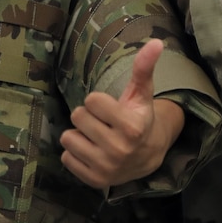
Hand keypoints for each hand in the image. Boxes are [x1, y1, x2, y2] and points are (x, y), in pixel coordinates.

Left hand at [60, 39, 182, 189]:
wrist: (146, 157)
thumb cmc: (138, 118)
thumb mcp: (140, 94)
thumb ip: (144, 67)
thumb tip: (156, 41)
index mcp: (131, 127)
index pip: (91, 100)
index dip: (98, 102)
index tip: (110, 109)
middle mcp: (119, 150)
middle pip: (77, 116)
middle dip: (88, 117)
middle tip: (103, 124)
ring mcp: (106, 168)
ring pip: (67, 137)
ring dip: (79, 134)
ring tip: (96, 137)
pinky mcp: (94, 180)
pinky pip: (65, 157)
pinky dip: (75, 153)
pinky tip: (92, 152)